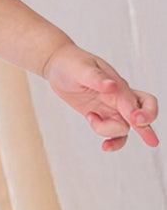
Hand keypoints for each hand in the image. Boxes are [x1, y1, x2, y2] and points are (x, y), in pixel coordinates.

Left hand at [41, 41, 158, 151]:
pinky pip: (114, 132)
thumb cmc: (70, 63)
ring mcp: (111, 107)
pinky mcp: (102, 115)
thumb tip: (112, 85)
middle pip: (144, 113)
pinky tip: (104, 146)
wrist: (58, 64)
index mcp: (117, 85)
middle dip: (146, 128)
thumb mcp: (81, 69)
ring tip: (90, 117)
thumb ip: (96, 78)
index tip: (136, 121)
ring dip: (109, 131)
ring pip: (125, 128)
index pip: (135, 102)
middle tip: (151, 141)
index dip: (140, 113)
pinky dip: (113, 141)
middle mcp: (119, 97)